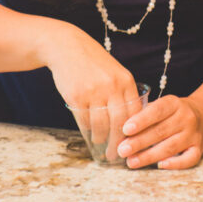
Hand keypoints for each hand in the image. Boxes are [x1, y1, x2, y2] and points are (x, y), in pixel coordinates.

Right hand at [42, 23, 139, 160]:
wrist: (67, 46)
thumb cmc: (93, 62)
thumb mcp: (114, 72)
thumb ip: (123, 93)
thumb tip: (132, 122)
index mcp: (126, 80)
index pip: (135, 113)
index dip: (135, 133)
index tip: (133, 145)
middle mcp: (112, 86)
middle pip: (120, 124)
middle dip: (119, 143)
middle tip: (116, 154)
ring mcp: (93, 91)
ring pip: (101, 125)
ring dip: (101, 138)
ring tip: (101, 143)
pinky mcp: (76, 96)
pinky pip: (85, 120)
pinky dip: (88, 129)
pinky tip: (89, 132)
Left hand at [116, 94, 202, 169]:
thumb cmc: (174, 112)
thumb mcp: (163, 105)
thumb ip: (146, 114)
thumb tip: (121, 130)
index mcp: (174, 103)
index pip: (157, 111)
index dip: (141, 120)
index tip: (125, 129)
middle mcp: (186, 118)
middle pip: (161, 131)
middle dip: (139, 142)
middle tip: (122, 150)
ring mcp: (194, 135)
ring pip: (170, 147)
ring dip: (149, 156)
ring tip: (131, 161)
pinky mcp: (200, 149)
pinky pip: (188, 159)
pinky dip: (174, 164)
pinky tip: (159, 166)